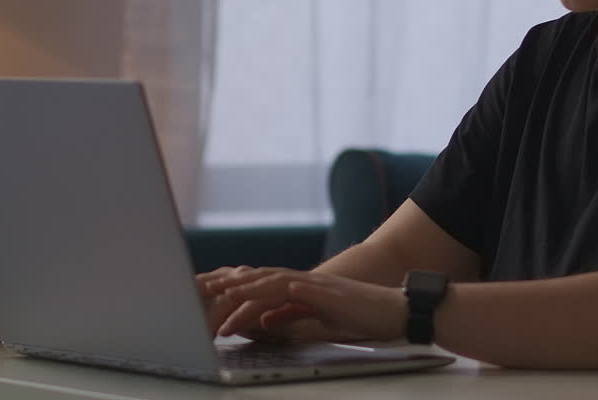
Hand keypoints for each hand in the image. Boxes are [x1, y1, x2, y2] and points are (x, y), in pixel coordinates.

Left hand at [201, 267, 407, 341]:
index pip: (261, 285)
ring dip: (246, 288)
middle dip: (231, 285)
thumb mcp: (319, 319)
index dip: (235, 289)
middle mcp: (305, 281)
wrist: (394, 310)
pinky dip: (278, 293)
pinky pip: (299, 291)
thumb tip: (265, 320)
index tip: (210, 297)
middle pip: (260, 278)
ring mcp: (316, 285)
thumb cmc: (361, 316)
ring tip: (222, 295)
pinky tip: (262, 299)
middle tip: (203, 291)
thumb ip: (292, 316)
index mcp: (301, 288)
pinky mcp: (328, 293)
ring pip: (273, 281)